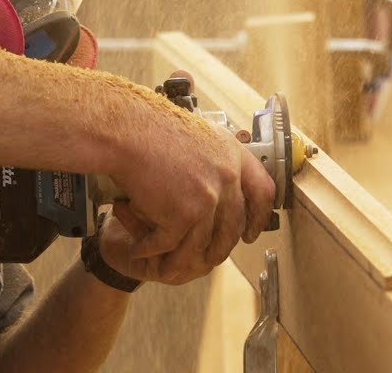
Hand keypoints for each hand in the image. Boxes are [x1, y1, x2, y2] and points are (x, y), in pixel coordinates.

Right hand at [106, 71, 274, 284]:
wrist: (128, 131)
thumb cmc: (151, 127)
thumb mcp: (199, 135)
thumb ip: (215, 160)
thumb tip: (222, 180)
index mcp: (234, 156)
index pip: (263, 192)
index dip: (259, 216)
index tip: (251, 233)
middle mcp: (227, 179)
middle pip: (233, 226)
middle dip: (220, 248)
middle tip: (207, 257)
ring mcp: (208, 199)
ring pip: (202, 243)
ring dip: (181, 258)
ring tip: (167, 263)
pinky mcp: (183, 215)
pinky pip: (169, 243)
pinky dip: (150, 249)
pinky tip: (139, 249)